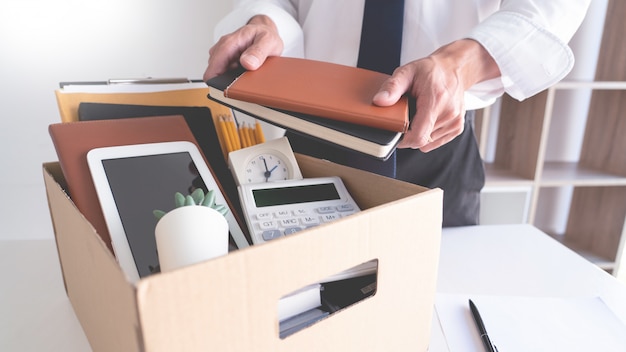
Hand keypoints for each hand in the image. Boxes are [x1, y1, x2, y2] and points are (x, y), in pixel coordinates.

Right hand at [203, 15, 283, 80]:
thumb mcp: (268, 41)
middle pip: (215, 72)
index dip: (216, 80)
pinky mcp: (228, 60)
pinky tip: (245, 74)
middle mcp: (223, 48)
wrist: (267, 31)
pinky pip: (226, 73)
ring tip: (247, 75)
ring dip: (230, 79)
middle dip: (225, 81)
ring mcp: (224, 55)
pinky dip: (234, 77)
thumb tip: (247, 63)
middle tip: (244, 82)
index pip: (214, 66)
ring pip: (220, 73)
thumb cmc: (266, 35)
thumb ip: (258, 52)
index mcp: (230, 43)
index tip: (227, 89)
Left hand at [373, 39, 500, 151]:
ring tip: (419, 113)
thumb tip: (379, 101)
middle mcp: (449, 113)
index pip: (418, 136)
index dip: (403, 140)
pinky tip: (428, 117)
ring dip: (420, 133)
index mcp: (436, 101)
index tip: (395, 132)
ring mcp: (455, 122)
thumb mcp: (406, 72)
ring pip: (428, 142)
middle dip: (409, 132)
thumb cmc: (430, 71)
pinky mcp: (458, 127)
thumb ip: (392, 87)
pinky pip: (436, 141)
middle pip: (421, 140)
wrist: (453, 68)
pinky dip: (429, 133)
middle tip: (407, 115)